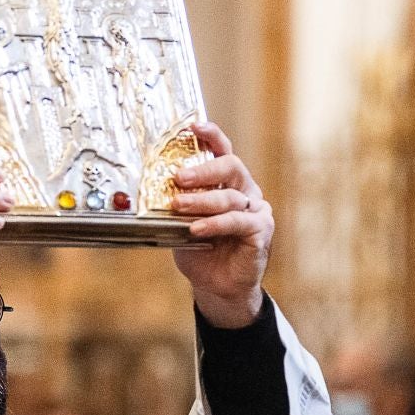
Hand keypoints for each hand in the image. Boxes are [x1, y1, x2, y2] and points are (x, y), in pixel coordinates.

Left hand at [170, 121, 273, 329]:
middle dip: (203, 169)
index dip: (211, 136)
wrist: (218, 287)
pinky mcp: (261, 231)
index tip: (193, 126)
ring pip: (230, 196)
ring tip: (178, 206)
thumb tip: (153, 189)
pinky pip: (237, 221)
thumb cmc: (201, 252)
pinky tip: (197, 229)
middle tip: (178, 177)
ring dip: (202, 200)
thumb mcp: (181, 225)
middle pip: (230, 167)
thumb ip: (176, 206)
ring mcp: (256, 211)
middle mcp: (245, 191)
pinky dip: (215, 224)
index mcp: (227, 183)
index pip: (223, 151)